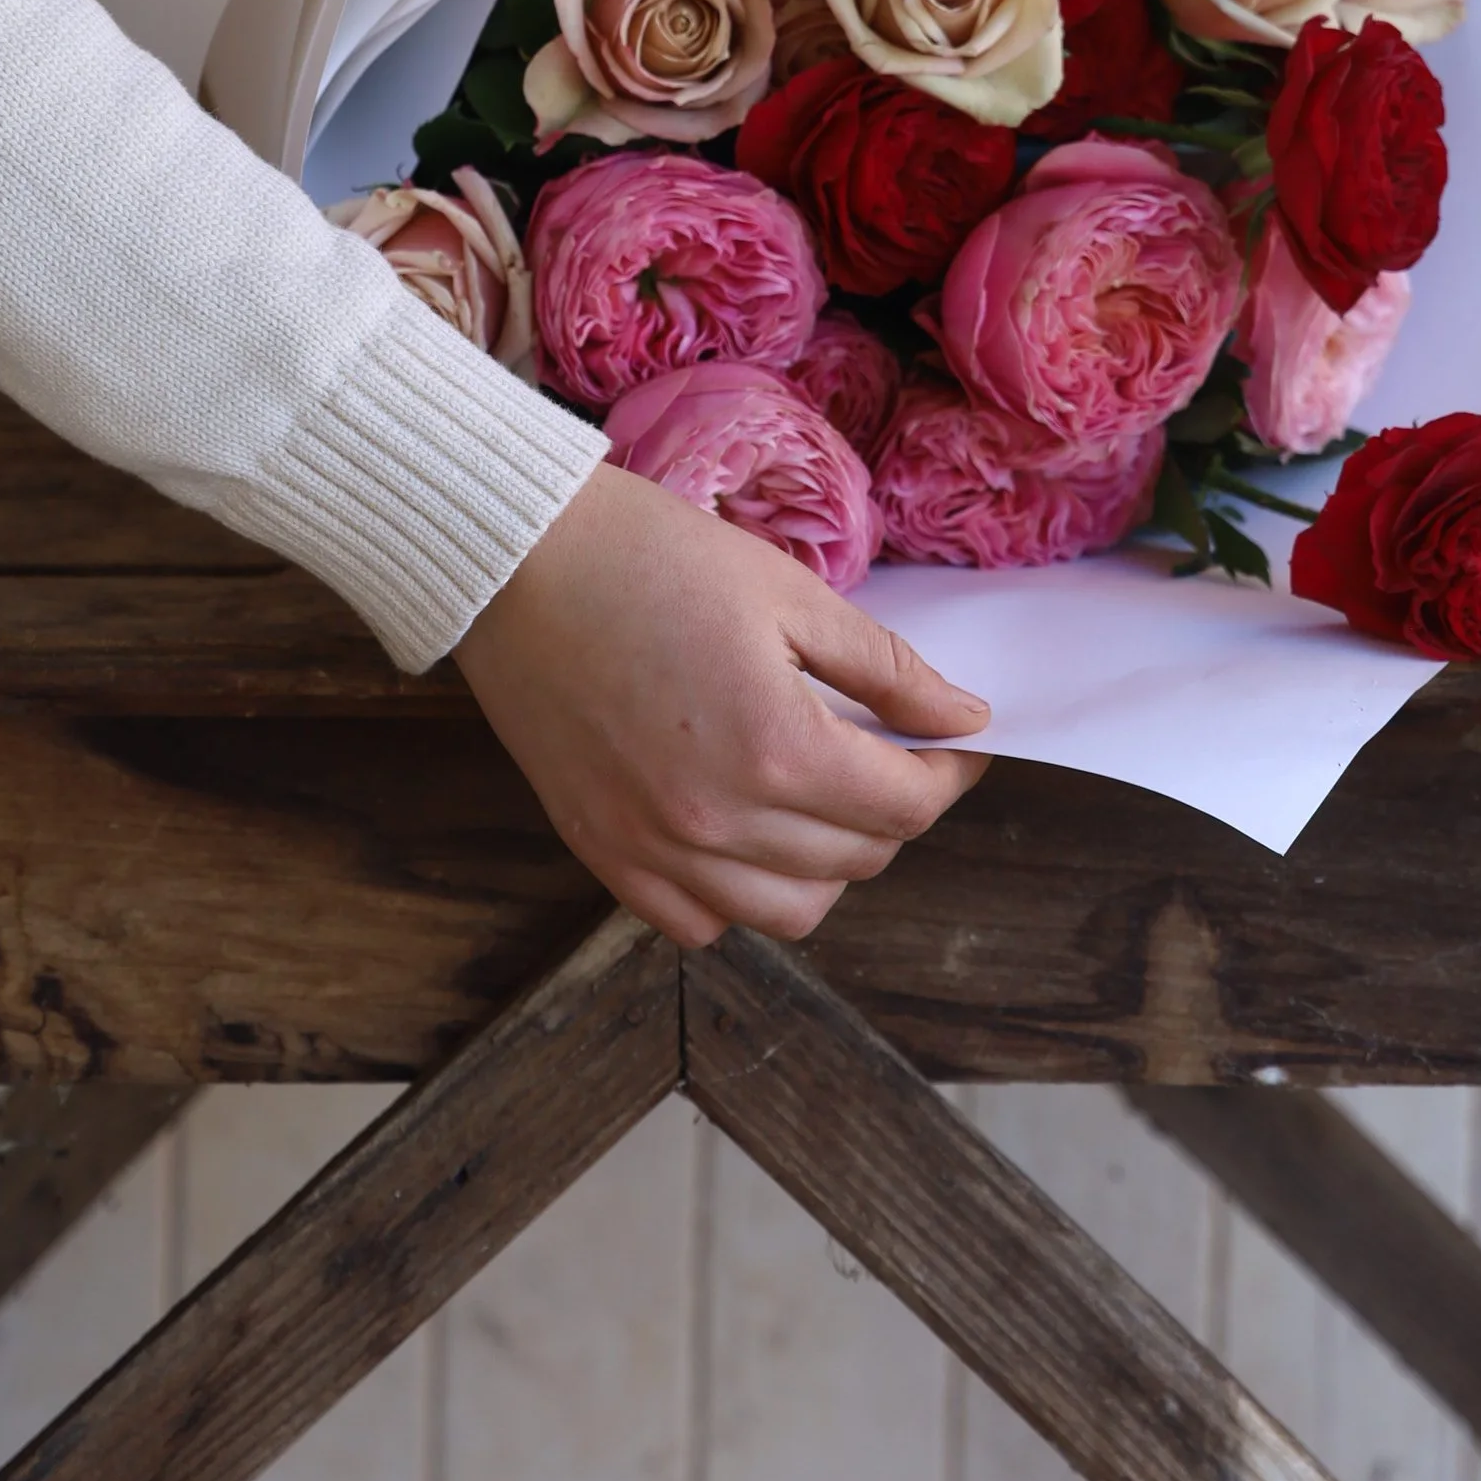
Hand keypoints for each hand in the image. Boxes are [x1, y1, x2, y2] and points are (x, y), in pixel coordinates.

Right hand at [457, 461, 991, 946]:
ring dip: (828, 863)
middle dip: (894, 807)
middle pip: (858, 859)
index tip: (953, 739)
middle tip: (890, 750)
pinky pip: (699, 924)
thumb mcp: (790, 593)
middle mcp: (717, 820)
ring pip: (789, 913)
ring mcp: (654, 849)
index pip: (904, 805)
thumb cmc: (652, 557)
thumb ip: (886, 669)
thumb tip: (963, 717)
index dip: (948, 772)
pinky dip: (740, 896)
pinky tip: (745, 833)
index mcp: (774, 746)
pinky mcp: (603, 855)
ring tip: (821, 796)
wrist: (517, 561)